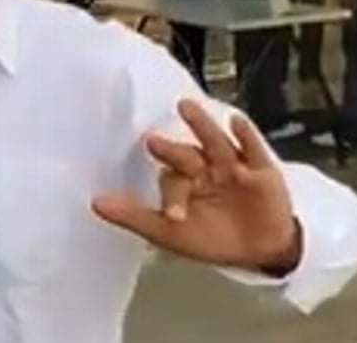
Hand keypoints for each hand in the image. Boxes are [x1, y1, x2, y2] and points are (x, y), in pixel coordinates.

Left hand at [93, 100, 300, 274]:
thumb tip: (94, 203)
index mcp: (182, 180)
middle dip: (171, 150)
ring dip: (201, 125)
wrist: (261, 250)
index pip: (172, 181)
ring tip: (185, 106)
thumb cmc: (211, 238)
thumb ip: (133, 216)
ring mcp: (231, 165)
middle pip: (186, 154)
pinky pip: (252, 148)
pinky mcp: (261, 168)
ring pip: (214, 142)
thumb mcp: (171, 233)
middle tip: (152, 142)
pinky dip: (245, 134)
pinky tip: (235, 121)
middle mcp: (203, 167)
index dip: (173, 197)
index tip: (175, 215)